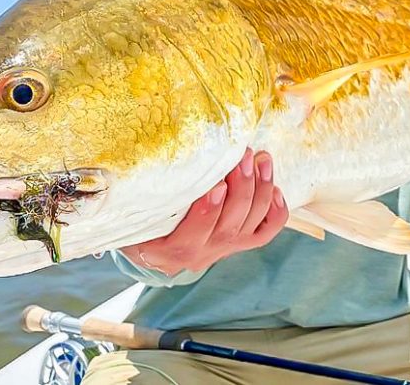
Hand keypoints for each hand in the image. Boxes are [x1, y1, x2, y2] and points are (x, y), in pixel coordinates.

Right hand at [119, 148, 287, 274]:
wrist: (152, 250)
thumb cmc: (139, 222)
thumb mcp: (133, 213)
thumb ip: (144, 195)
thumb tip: (140, 159)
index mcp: (168, 250)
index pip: (191, 235)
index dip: (207, 210)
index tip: (217, 183)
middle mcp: (200, 255)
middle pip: (229, 225)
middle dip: (241, 187)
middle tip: (244, 155)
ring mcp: (223, 250)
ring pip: (251, 225)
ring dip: (260, 189)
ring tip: (260, 159)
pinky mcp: (239, 245)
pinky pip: (264, 233)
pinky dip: (276, 212)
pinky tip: (276, 187)